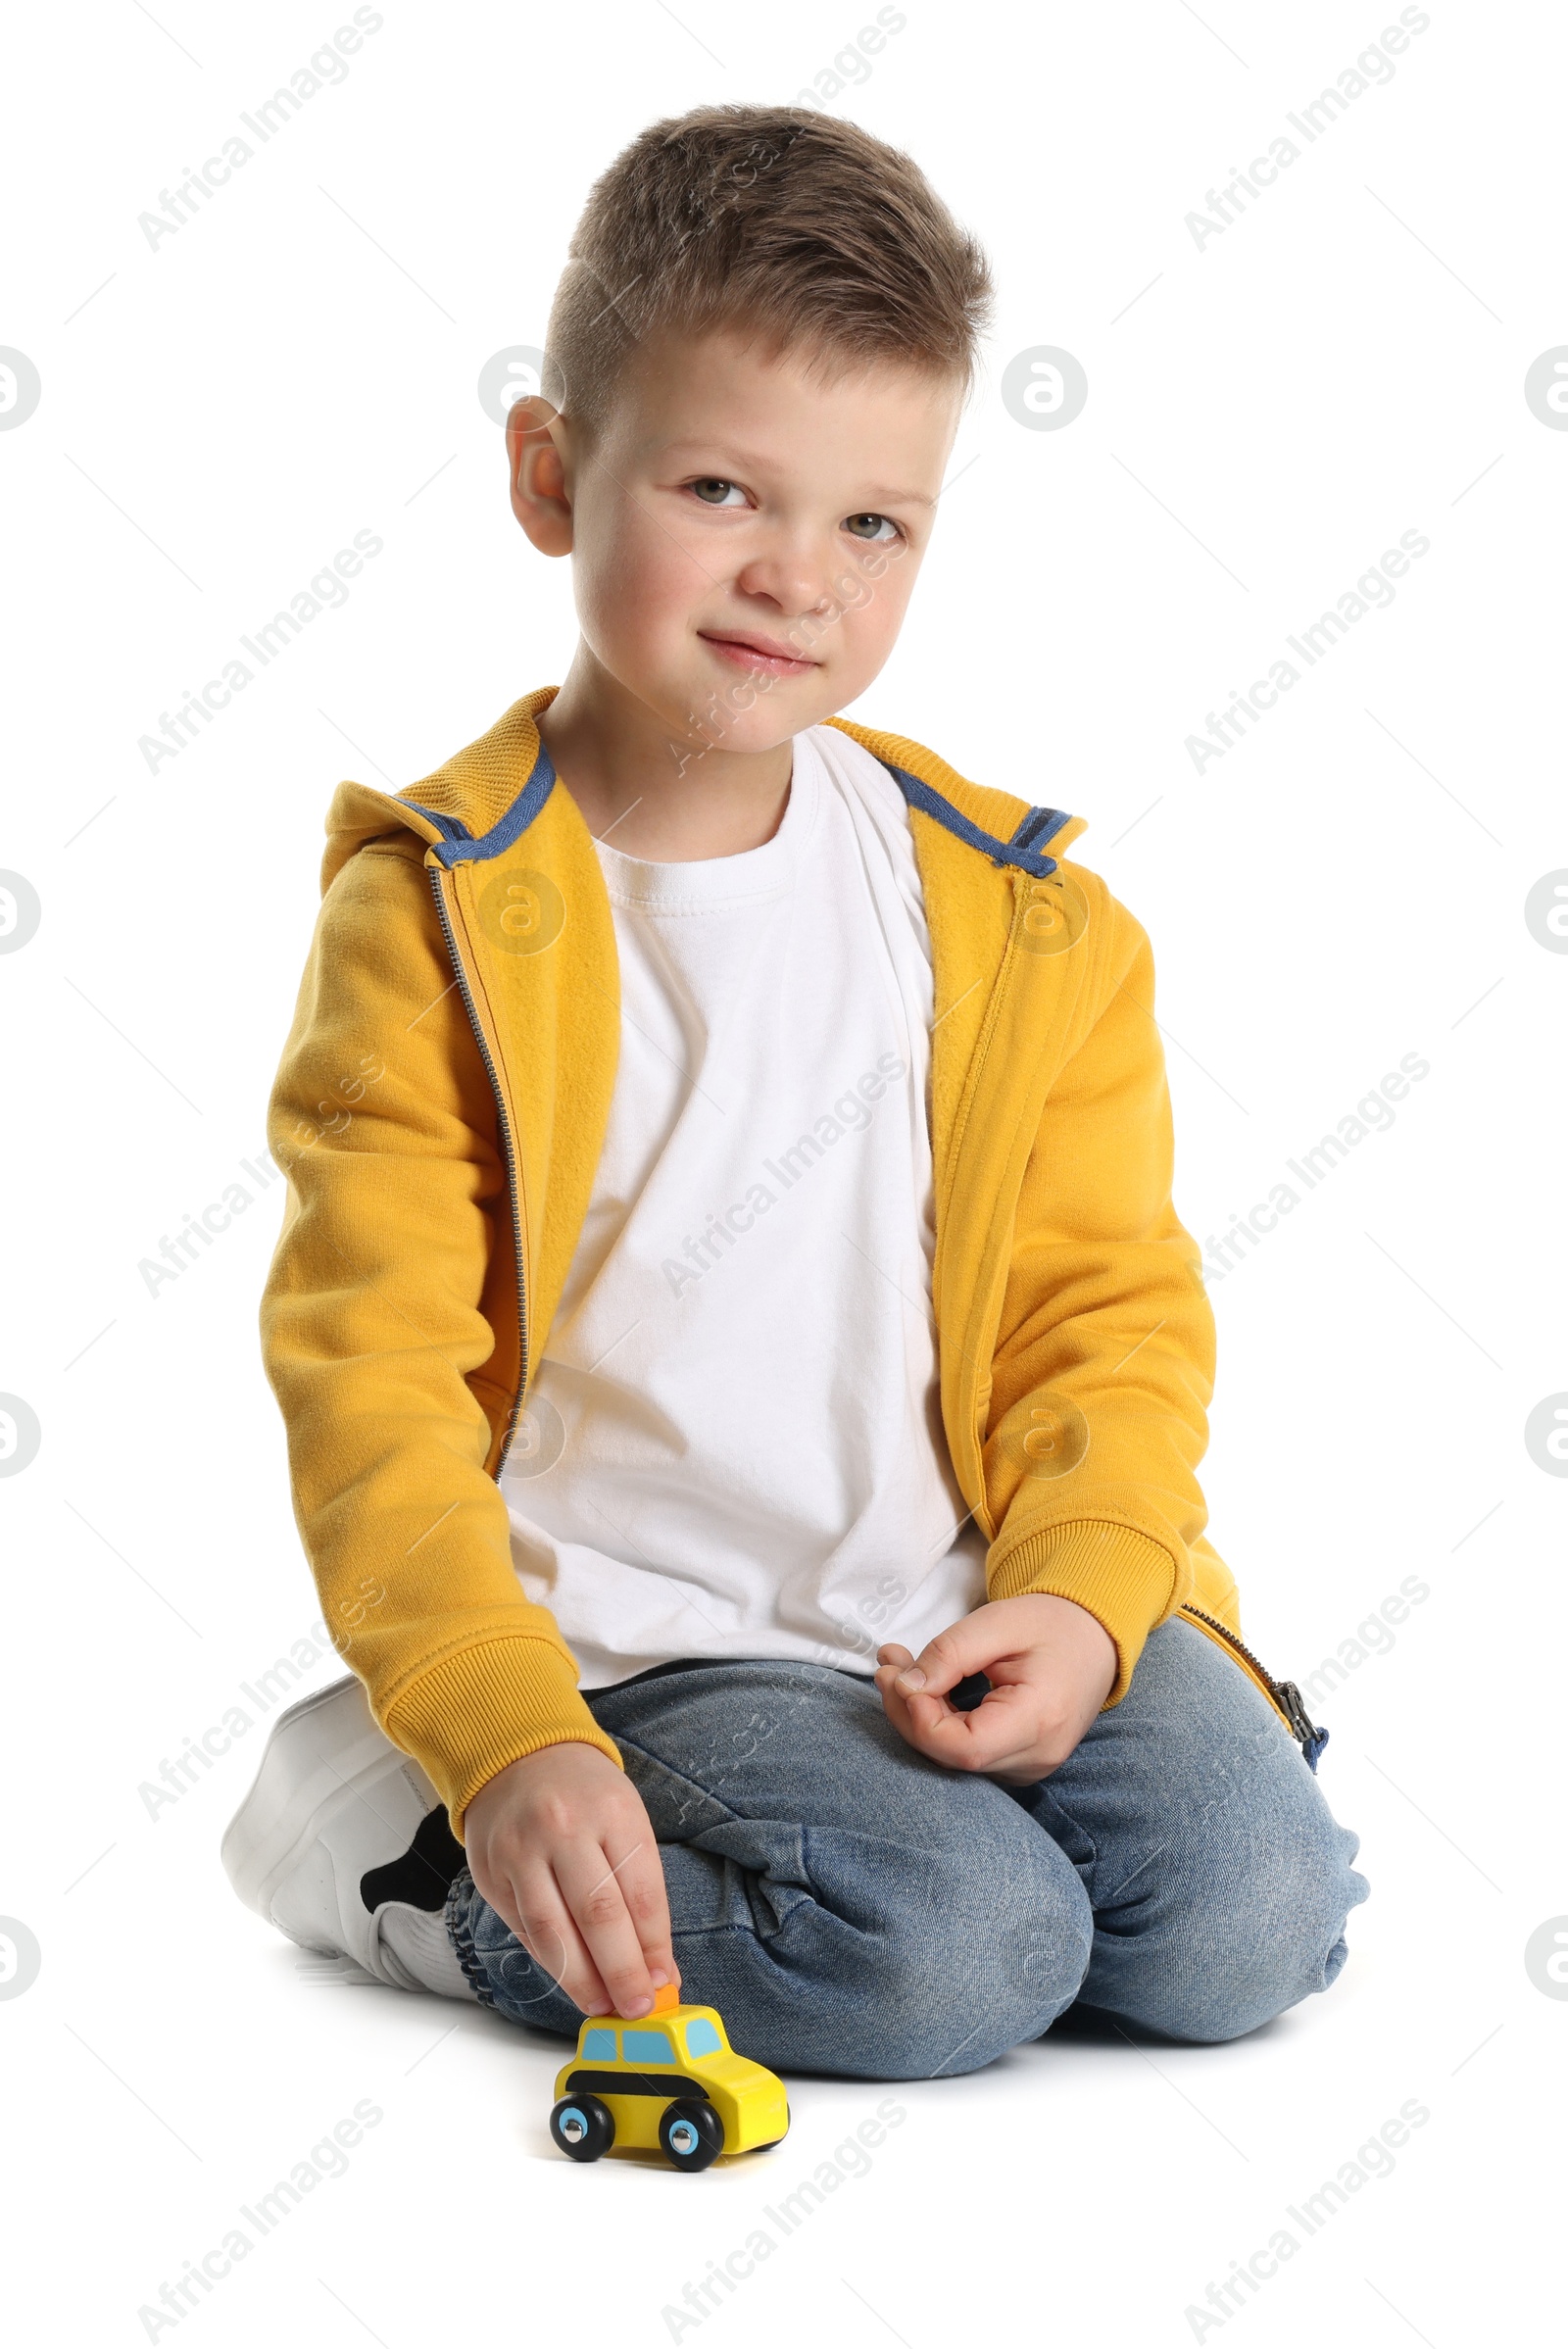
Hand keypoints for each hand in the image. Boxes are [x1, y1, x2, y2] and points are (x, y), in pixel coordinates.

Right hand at [462, 1741, 678, 2019]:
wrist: (518, 1754)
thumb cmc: (584, 1793)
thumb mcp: (625, 1820)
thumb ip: (640, 1889)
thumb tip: (656, 1963)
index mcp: (612, 1812)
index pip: (640, 1893)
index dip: (653, 1947)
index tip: (665, 1982)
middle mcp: (564, 1829)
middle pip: (598, 1917)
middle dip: (622, 1973)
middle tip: (638, 2007)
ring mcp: (521, 1852)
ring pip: (554, 1933)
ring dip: (582, 1981)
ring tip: (603, 2006)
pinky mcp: (491, 1874)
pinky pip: (525, 1930)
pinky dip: (550, 1962)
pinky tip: (570, 1980)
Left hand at [874, 1594, 1117, 1783]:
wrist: (1094, 1639)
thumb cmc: (1052, 1624)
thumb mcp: (998, 1621)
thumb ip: (950, 1653)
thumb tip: (904, 1686)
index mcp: (1041, 1719)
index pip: (965, 1748)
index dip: (919, 1719)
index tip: (898, 1675)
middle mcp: (1039, 1756)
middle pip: (953, 1757)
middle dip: (909, 1712)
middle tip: (888, 1663)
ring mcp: (1031, 1766)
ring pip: (954, 1758)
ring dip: (918, 1716)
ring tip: (901, 1666)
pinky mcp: (1019, 1763)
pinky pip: (966, 1753)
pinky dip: (937, 1723)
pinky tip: (926, 1688)